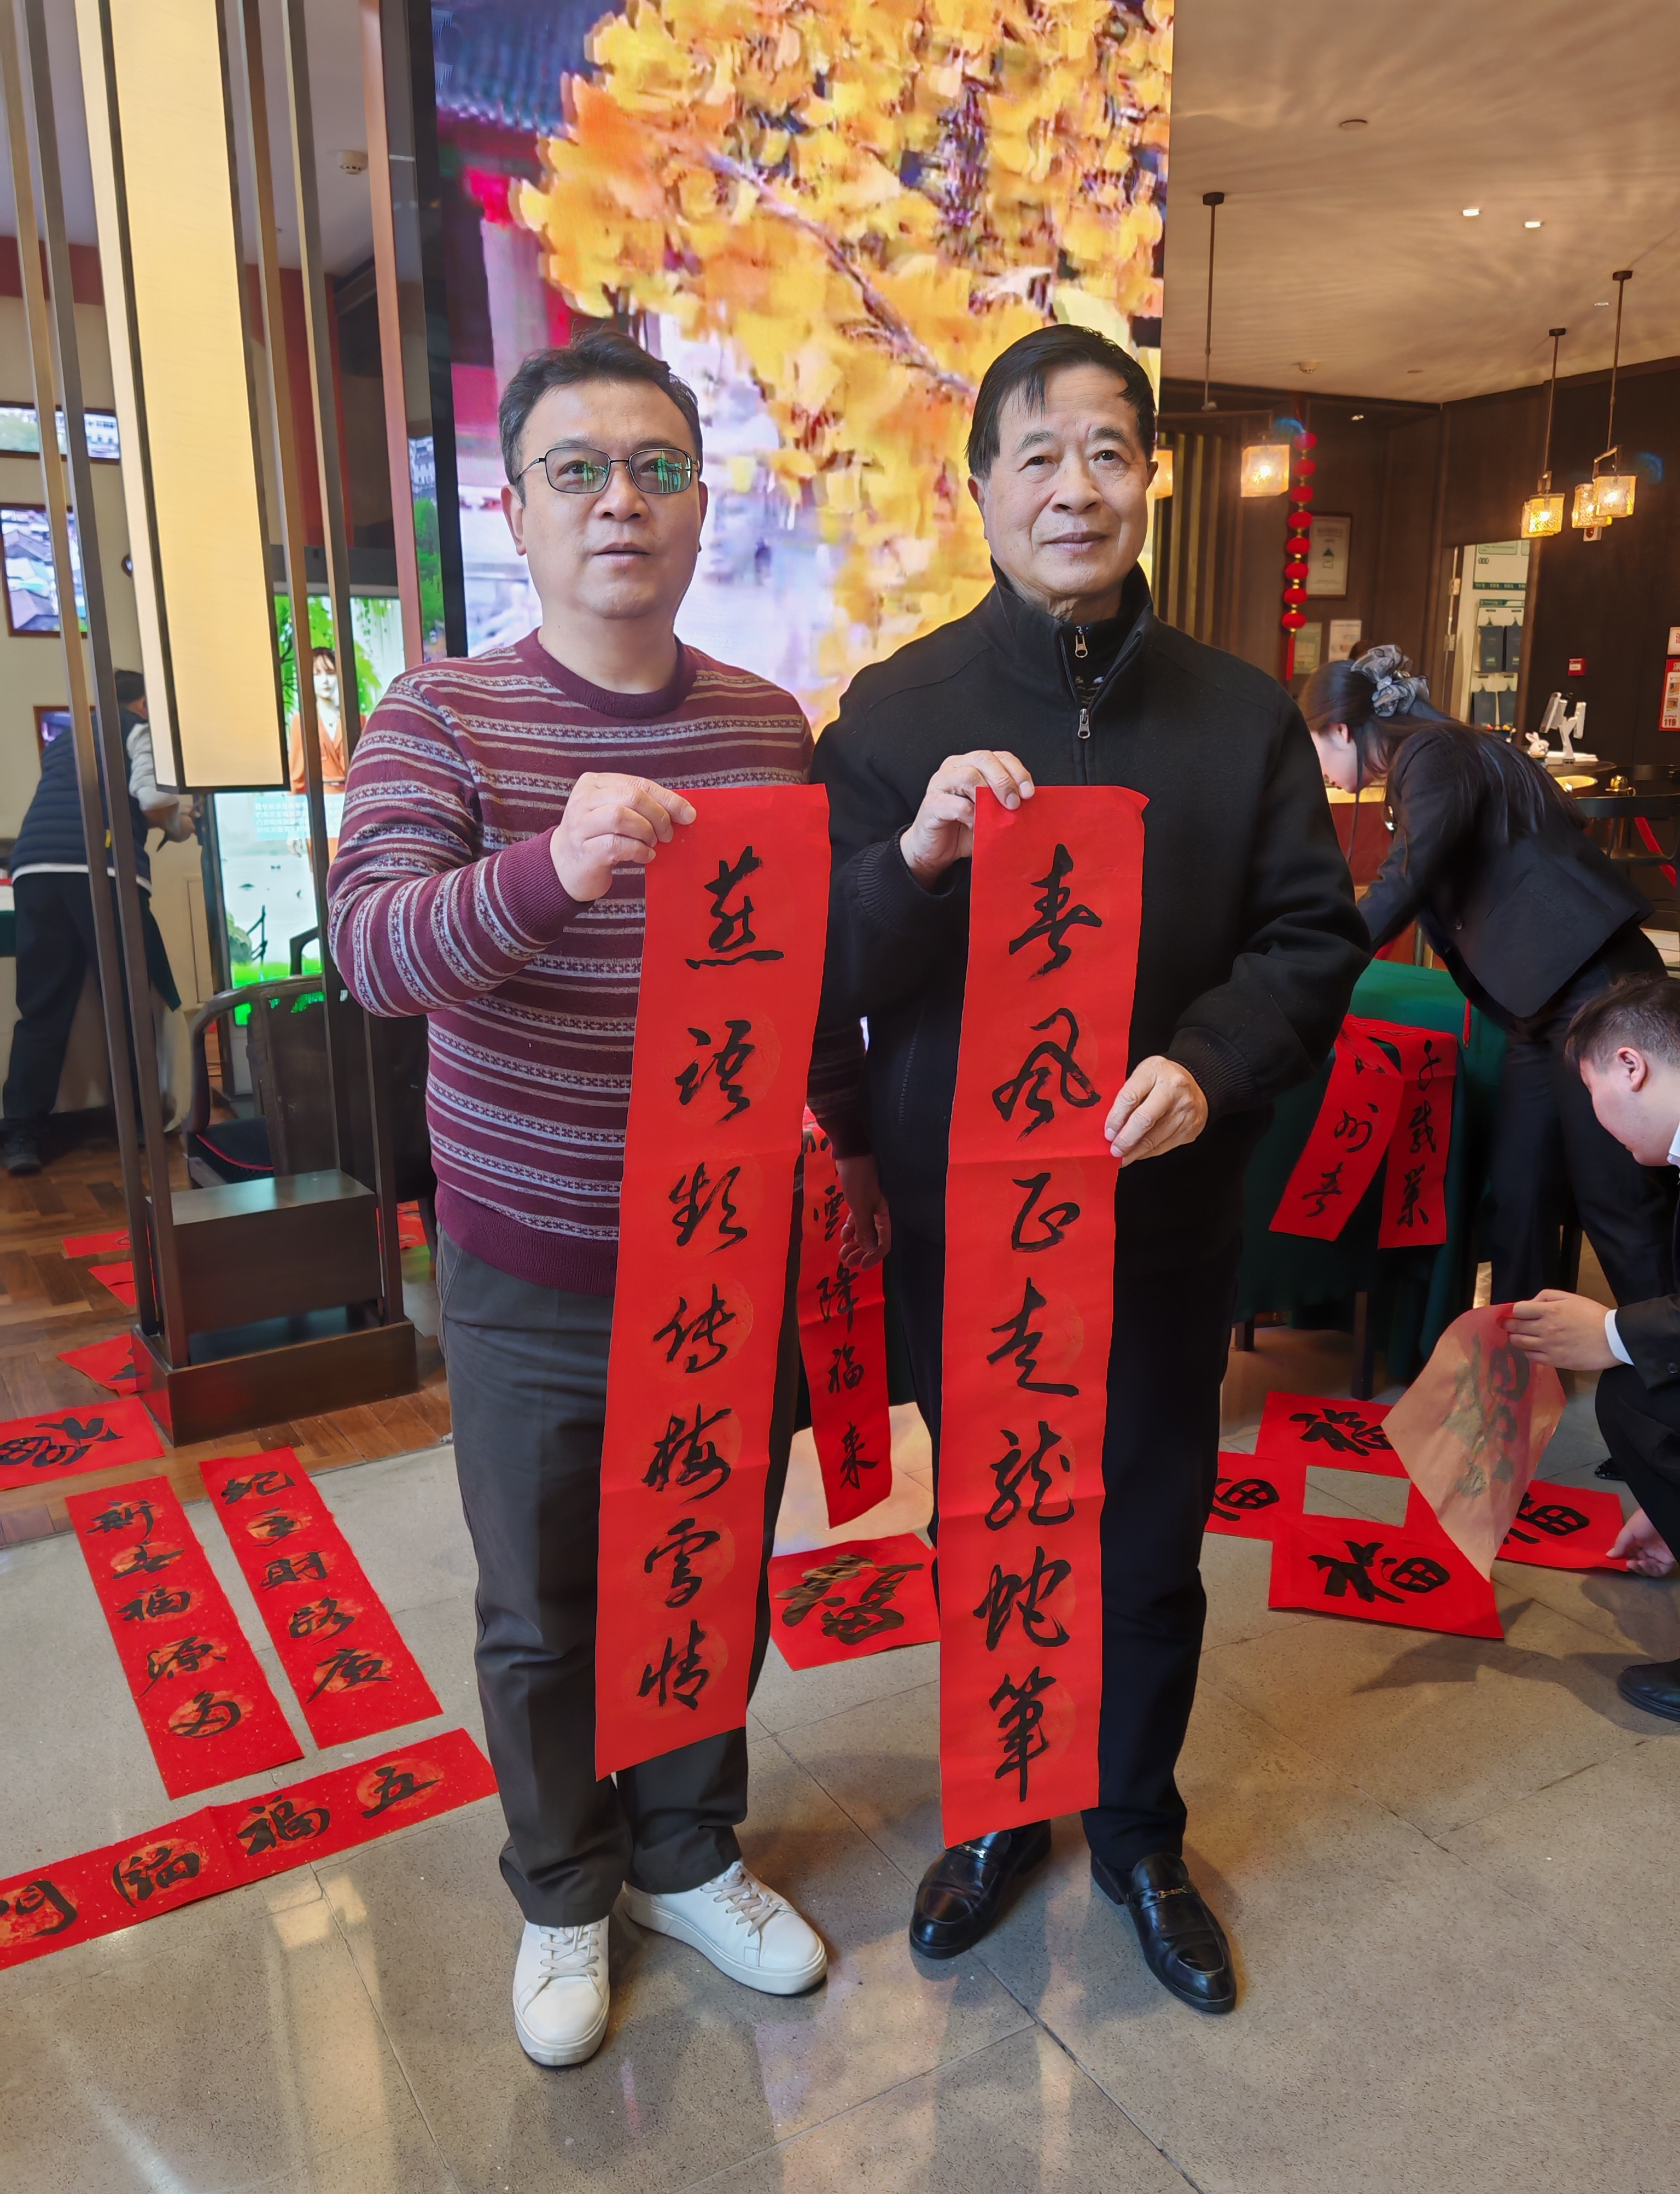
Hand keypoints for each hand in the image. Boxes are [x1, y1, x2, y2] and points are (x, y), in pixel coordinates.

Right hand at [550, 773, 695, 901]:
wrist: (564, 867)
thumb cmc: (598, 837)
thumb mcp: (615, 814)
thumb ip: (641, 807)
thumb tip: (684, 811)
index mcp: (593, 783)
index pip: (637, 784)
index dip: (667, 798)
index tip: (688, 814)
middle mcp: (583, 800)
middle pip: (630, 797)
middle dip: (658, 815)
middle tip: (668, 834)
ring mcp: (579, 825)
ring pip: (620, 817)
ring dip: (645, 832)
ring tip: (652, 844)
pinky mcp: (583, 851)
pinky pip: (616, 845)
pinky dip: (638, 851)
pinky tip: (645, 856)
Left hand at [836, 1154, 891, 1269]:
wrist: (850, 1153)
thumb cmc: (858, 1179)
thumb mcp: (860, 1206)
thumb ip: (865, 1229)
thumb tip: (871, 1250)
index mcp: (884, 1214)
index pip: (884, 1241)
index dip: (874, 1256)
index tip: (862, 1266)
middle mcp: (879, 1212)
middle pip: (873, 1238)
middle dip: (860, 1252)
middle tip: (847, 1263)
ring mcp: (869, 1206)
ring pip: (864, 1230)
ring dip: (854, 1243)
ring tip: (842, 1254)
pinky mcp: (859, 1199)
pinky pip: (857, 1219)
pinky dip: (851, 1228)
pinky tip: (843, 1236)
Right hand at [899, 751, 1033, 884]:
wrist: (934, 851)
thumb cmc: (962, 829)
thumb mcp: (990, 812)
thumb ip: (1004, 802)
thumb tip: (1028, 803)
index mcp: (970, 764)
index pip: (998, 757)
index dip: (1017, 771)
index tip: (1028, 792)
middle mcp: (954, 767)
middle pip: (983, 759)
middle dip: (1004, 781)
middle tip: (1014, 803)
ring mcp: (940, 783)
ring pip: (968, 776)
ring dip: (988, 796)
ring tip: (995, 815)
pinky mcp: (931, 804)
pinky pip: (955, 804)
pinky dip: (970, 816)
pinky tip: (975, 826)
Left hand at [1105, 1056, 1207, 1162]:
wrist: (1196, 1084)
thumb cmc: (1162, 1080)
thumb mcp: (1142, 1075)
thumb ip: (1127, 1095)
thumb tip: (1110, 1126)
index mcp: (1155, 1071)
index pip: (1130, 1097)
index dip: (1116, 1119)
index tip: (1108, 1132)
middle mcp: (1173, 1089)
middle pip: (1145, 1119)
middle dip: (1126, 1139)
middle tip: (1115, 1149)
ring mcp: (1184, 1110)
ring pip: (1154, 1138)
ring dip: (1135, 1151)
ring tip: (1122, 1156)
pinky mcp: (1190, 1128)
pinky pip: (1164, 1146)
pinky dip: (1148, 1152)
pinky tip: (1138, 1153)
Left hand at [1505, 1290, 1617, 1370]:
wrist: (1613, 1339)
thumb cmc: (1593, 1315)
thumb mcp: (1571, 1297)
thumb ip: (1547, 1297)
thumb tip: (1531, 1303)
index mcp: (1549, 1311)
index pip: (1518, 1309)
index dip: (1515, 1310)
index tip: (1515, 1313)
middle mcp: (1544, 1328)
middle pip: (1515, 1327)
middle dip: (1509, 1324)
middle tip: (1507, 1325)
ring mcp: (1548, 1346)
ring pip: (1519, 1343)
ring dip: (1515, 1338)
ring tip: (1517, 1337)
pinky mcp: (1554, 1361)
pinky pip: (1531, 1357)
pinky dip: (1527, 1352)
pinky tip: (1530, 1348)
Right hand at [1609, 1506, 1676, 1577]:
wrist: (1664, 1520)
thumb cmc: (1646, 1520)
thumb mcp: (1629, 1530)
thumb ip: (1619, 1544)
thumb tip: (1608, 1555)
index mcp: (1638, 1539)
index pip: (1629, 1553)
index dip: (1622, 1558)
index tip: (1615, 1560)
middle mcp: (1648, 1548)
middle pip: (1637, 1561)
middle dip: (1630, 1564)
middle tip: (1627, 1563)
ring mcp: (1657, 1555)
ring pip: (1646, 1568)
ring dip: (1639, 1568)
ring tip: (1634, 1564)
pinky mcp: (1667, 1561)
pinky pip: (1658, 1571)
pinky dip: (1649, 1570)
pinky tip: (1643, 1564)